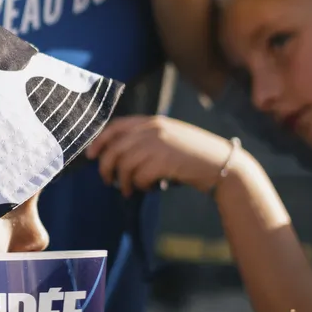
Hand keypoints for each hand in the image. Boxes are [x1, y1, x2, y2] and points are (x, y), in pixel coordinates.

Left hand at [86, 116, 241, 195]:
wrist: (220, 163)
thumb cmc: (193, 154)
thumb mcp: (168, 137)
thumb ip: (145, 139)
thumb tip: (116, 154)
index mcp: (152, 121)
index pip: (115, 127)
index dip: (99, 141)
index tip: (90, 155)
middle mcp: (152, 130)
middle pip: (114, 150)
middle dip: (106, 168)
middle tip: (107, 181)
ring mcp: (157, 145)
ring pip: (124, 166)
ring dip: (124, 182)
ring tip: (129, 190)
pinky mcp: (163, 162)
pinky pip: (139, 178)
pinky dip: (140, 186)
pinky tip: (150, 188)